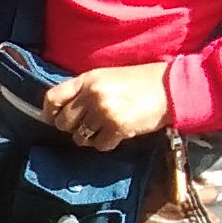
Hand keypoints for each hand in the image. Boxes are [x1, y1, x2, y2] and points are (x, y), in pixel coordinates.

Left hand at [41, 62, 172, 149]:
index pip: (52, 98)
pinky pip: (100, 145)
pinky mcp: (118, 127)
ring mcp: (104, 111)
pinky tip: (118, 133)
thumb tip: (63, 111)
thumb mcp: (107, 77)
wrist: (171, 87)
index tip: (55, 119)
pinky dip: (107, 143)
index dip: (50, 113)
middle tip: (88, 126)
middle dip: (73, 128)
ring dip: (90, 138)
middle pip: (64, 122)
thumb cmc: (139, 82)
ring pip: (80, 137)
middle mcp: (92, 94)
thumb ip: (84, 91)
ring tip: (105, 129)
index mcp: (87, 79)